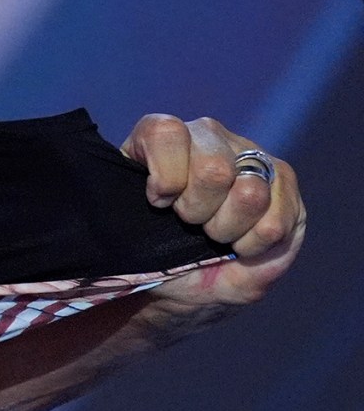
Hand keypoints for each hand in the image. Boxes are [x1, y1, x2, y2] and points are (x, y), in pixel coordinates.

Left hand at [122, 114, 303, 309]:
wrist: (185, 278)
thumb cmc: (152, 249)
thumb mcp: (127, 232)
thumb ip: (127, 210)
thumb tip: (155, 198)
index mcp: (161, 137)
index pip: (165, 133)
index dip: (164, 178)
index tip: (158, 204)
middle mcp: (208, 135)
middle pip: (214, 168)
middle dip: (198, 211)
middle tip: (190, 222)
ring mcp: (250, 153)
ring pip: (249, 193)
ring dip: (227, 228)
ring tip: (215, 233)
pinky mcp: (283, 180)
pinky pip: (275, 221)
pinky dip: (254, 244)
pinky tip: (240, 242)